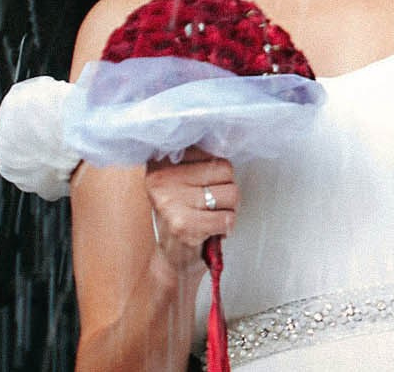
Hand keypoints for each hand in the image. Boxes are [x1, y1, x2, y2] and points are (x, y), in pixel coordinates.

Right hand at [141, 150, 237, 278]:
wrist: (173, 260)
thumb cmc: (185, 216)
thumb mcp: (185, 179)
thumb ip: (201, 157)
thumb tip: (232, 132)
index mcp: (161, 161)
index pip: (213, 150)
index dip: (217, 172)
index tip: (201, 185)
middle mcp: (161, 177)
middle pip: (226, 169)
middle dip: (225, 191)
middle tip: (206, 205)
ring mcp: (170, 201)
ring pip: (231, 193)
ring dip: (227, 210)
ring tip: (207, 217)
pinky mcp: (182, 224)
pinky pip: (227, 218)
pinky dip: (225, 227)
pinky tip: (208, 231)